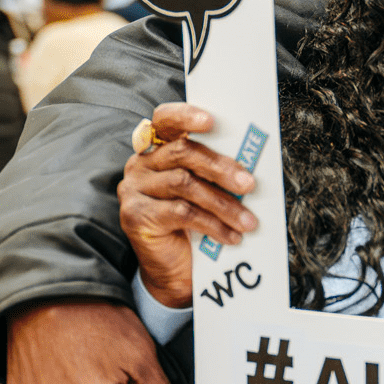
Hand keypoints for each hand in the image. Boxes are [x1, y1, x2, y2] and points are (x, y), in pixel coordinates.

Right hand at [120, 102, 256, 308]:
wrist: (173, 268)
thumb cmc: (193, 222)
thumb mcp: (205, 189)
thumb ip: (214, 170)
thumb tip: (249, 163)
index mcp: (157, 149)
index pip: (165, 119)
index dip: (186, 116)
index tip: (211, 120)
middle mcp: (140, 164)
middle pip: (182, 153)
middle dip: (221, 167)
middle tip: (249, 183)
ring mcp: (134, 189)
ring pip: (185, 184)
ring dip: (223, 203)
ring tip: (247, 220)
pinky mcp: (135, 215)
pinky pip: (181, 213)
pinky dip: (212, 224)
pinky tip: (230, 235)